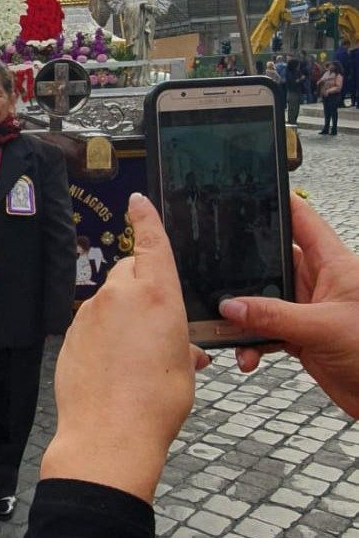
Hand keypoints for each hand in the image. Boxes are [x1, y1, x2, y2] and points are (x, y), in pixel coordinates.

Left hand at [39, 193, 209, 502]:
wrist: (109, 433)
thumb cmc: (156, 402)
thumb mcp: (185, 367)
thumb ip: (181, 343)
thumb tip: (181, 346)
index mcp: (157, 295)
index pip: (151, 242)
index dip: (145, 218)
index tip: (137, 200)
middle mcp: (119, 296)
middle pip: (129, 271)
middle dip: (142, 285)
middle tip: (157, 321)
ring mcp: (89, 315)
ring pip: (109, 301)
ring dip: (123, 317)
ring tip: (137, 358)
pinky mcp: (70, 335)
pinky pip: (91, 325)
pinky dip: (103, 336)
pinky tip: (114, 368)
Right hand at [219, 193, 358, 417]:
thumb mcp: (322, 328)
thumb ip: (273, 316)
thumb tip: (230, 307)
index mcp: (334, 265)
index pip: (303, 220)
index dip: (277, 204)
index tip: (247, 193)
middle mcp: (319, 283)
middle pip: (273, 264)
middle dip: (244, 275)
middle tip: (217, 277)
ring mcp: (309, 310)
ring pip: (263, 301)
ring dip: (245, 318)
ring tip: (231, 330)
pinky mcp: (302, 337)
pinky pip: (266, 331)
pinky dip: (252, 344)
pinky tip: (248, 356)